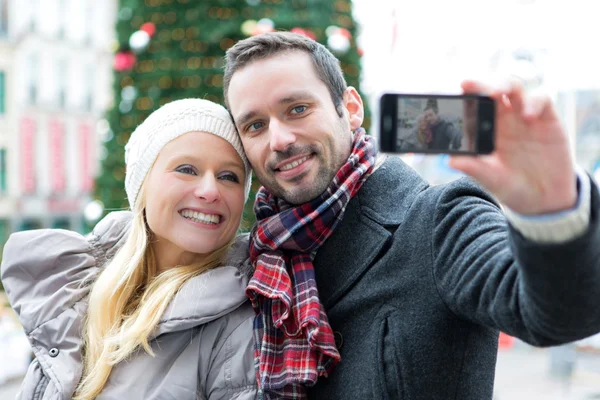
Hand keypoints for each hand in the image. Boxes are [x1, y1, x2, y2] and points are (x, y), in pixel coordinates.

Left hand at [449, 79, 576, 214]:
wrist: (545, 198)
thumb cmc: (514, 187)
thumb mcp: (493, 180)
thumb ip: (475, 169)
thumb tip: (450, 160)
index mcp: (486, 131)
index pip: (474, 106)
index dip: (465, 96)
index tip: (456, 90)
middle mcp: (504, 120)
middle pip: (492, 91)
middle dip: (481, 84)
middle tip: (469, 84)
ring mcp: (525, 117)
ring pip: (515, 88)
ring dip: (505, 85)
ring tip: (497, 93)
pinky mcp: (548, 120)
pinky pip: (541, 100)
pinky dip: (534, 102)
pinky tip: (528, 116)